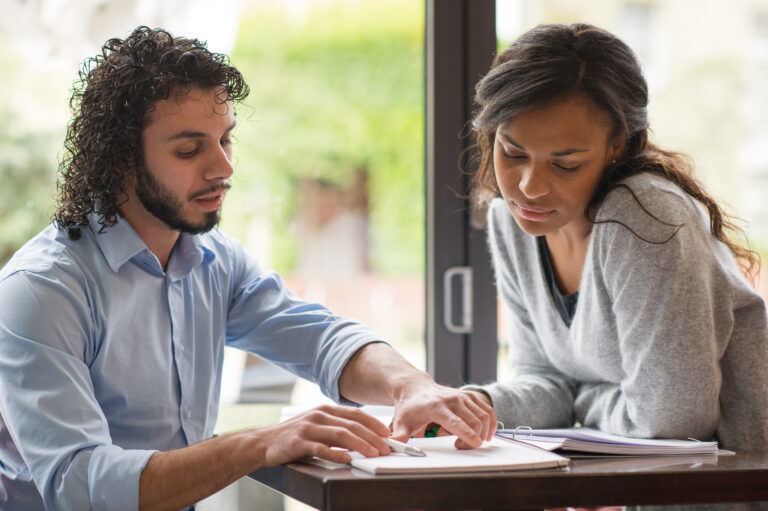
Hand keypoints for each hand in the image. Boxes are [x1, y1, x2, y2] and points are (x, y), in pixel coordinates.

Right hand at [255, 404, 390, 464]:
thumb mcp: (317, 426)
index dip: (374, 423)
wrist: (263, 442)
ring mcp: (308, 428)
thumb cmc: (294, 436)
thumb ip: (337, 429)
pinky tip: (346, 459)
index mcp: (325, 410)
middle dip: (372, 437)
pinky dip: (335, 453)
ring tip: (372, 454)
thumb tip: (363, 437)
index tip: (388, 433)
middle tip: (385, 448)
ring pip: (340, 435)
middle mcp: (319, 415)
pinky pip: (320, 448)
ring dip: (360, 445)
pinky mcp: (299, 442)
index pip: (355, 414)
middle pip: (352, 425)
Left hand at [390, 383, 495, 449]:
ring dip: (482, 433)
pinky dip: (490, 423)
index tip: (476, 444)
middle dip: (474, 439)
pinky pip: (487, 410)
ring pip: (483, 416)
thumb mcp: (401, 422)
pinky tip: (486, 434)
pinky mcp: (469, 396)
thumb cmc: (409, 407)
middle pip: (473, 421)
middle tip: (461, 447)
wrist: (415, 387)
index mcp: (436, 406)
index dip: (467, 433)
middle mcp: (452, 400)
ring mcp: (462, 397)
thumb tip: (393, 446)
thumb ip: (399, 435)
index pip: (455, 421)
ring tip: (470, 441)